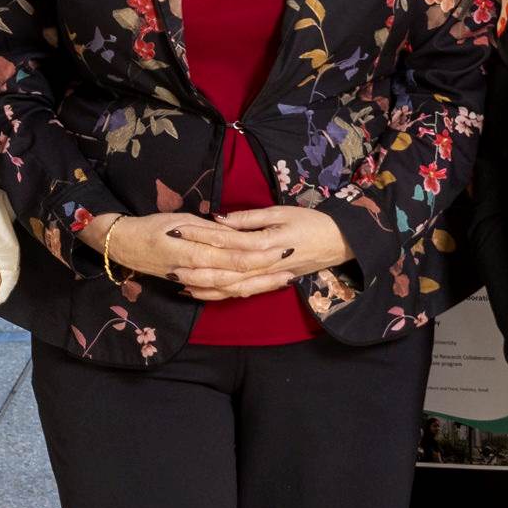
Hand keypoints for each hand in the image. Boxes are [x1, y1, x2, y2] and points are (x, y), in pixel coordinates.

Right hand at [96, 212, 272, 291]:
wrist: (124, 246)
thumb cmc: (152, 227)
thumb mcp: (181, 221)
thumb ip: (210, 230)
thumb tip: (237, 232)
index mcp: (194, 251)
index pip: (234, 255)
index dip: (260, 254)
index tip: (282, 247)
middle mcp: (196, 271)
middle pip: (238, 276)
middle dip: (267, 273)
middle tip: (292, 268)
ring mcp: (193, 282)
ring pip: (232, 288)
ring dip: (258, 285)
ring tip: (283, 280)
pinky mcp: (191, 286)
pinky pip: (219, 293)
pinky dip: (240, 292)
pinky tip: (257, 288)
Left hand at [188, 204, 353, 299]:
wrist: (339, 243)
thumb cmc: (311, 223)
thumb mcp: (281, 212)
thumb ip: (250, 218)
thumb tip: (220, 219)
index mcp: (264, 244)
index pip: (224, 241)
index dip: (200, 236)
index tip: (178, 231)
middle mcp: (262, 265)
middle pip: (222, 270)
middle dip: (194, 267)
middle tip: (168, 264)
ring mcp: (265, 278)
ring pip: (229, 286)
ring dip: (203, 286)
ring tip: (179, 282)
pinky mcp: (268, 283)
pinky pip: (240, 293)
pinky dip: (220, 295)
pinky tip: (202, 294)